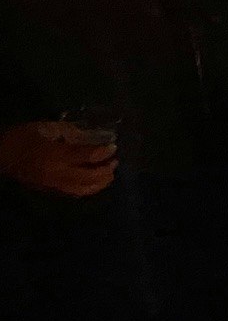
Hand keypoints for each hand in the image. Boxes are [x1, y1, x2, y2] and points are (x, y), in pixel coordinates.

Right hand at [0, 121, 117, 196]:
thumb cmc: (20, 138)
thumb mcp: (43, 128)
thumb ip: (68, 131)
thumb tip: (89, 134)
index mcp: (55, 155)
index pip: (86, 156)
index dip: (103, 152)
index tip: (114, 147)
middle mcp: (57, 172)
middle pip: (89, 177)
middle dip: (106, 170)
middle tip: (115, 161)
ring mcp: (53, 184)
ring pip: (84, 189)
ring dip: (100, 182)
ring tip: (109, 173)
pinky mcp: (49, 190)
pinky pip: (74, 193)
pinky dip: (88, 189)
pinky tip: (95, 182)